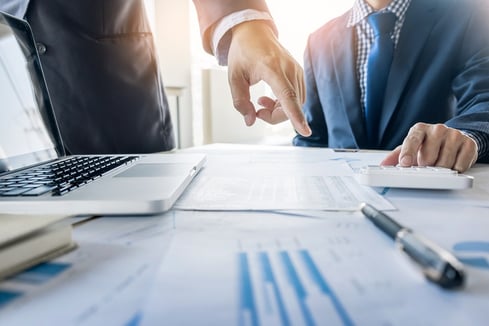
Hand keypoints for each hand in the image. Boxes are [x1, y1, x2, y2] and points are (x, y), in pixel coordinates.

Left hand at [227, 20, 310, 136]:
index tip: (305, 131)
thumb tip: (250, 121)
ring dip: (279, 110)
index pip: (287, 95)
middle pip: (291, 105)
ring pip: (296, 104)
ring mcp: (297, 70)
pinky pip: (297, 97)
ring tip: (261, 102)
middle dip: (275, 117)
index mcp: (271, 68)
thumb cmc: (243, 52)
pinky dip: (284, 104)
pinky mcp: (299, 74)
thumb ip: (240, 101)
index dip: (295, 115)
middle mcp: (289, 69)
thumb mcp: (234, 77)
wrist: (254, 33)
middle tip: (256, 112)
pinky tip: (271, 98)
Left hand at [381, 123, 477, 171]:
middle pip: (428, 157)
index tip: (404, 163)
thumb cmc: (428, 144)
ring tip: (438, 164)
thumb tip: (383, 164)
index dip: (407, 153)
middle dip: (425, 167)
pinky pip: (460, 165)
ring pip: (444, 163)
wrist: (452, 138)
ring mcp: (454, 135)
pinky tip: (452, 164)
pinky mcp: (468, 144)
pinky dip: (455, 170)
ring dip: (440, 170)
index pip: (412, 141)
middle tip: (426, 165)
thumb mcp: (410, 147)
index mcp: (419, 130)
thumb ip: (396, 156)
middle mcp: (437, 129)